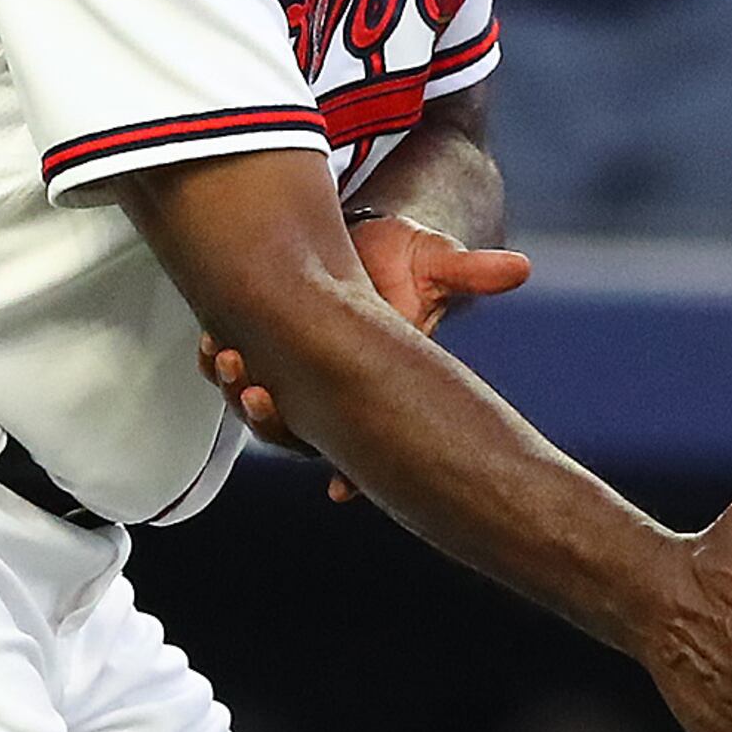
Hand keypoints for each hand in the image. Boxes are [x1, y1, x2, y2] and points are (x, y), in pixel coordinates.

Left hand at [202, 215, 530, 487]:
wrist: (371, 239)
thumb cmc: (409, 258)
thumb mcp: (440, 262)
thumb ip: (472, 271)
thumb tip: (519, 268)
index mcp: (380, 382)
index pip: (366, 443)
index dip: (354, 473)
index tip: (339, 492)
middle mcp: (337, 389)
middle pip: (300, 433)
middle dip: (274, 422)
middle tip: (259, 395)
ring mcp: (301, 372)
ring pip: (264, 407)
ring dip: (239, 392)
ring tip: (228, 359)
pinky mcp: (271, 345)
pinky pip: (240, 372)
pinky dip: (222, 365)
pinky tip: (212, 346)